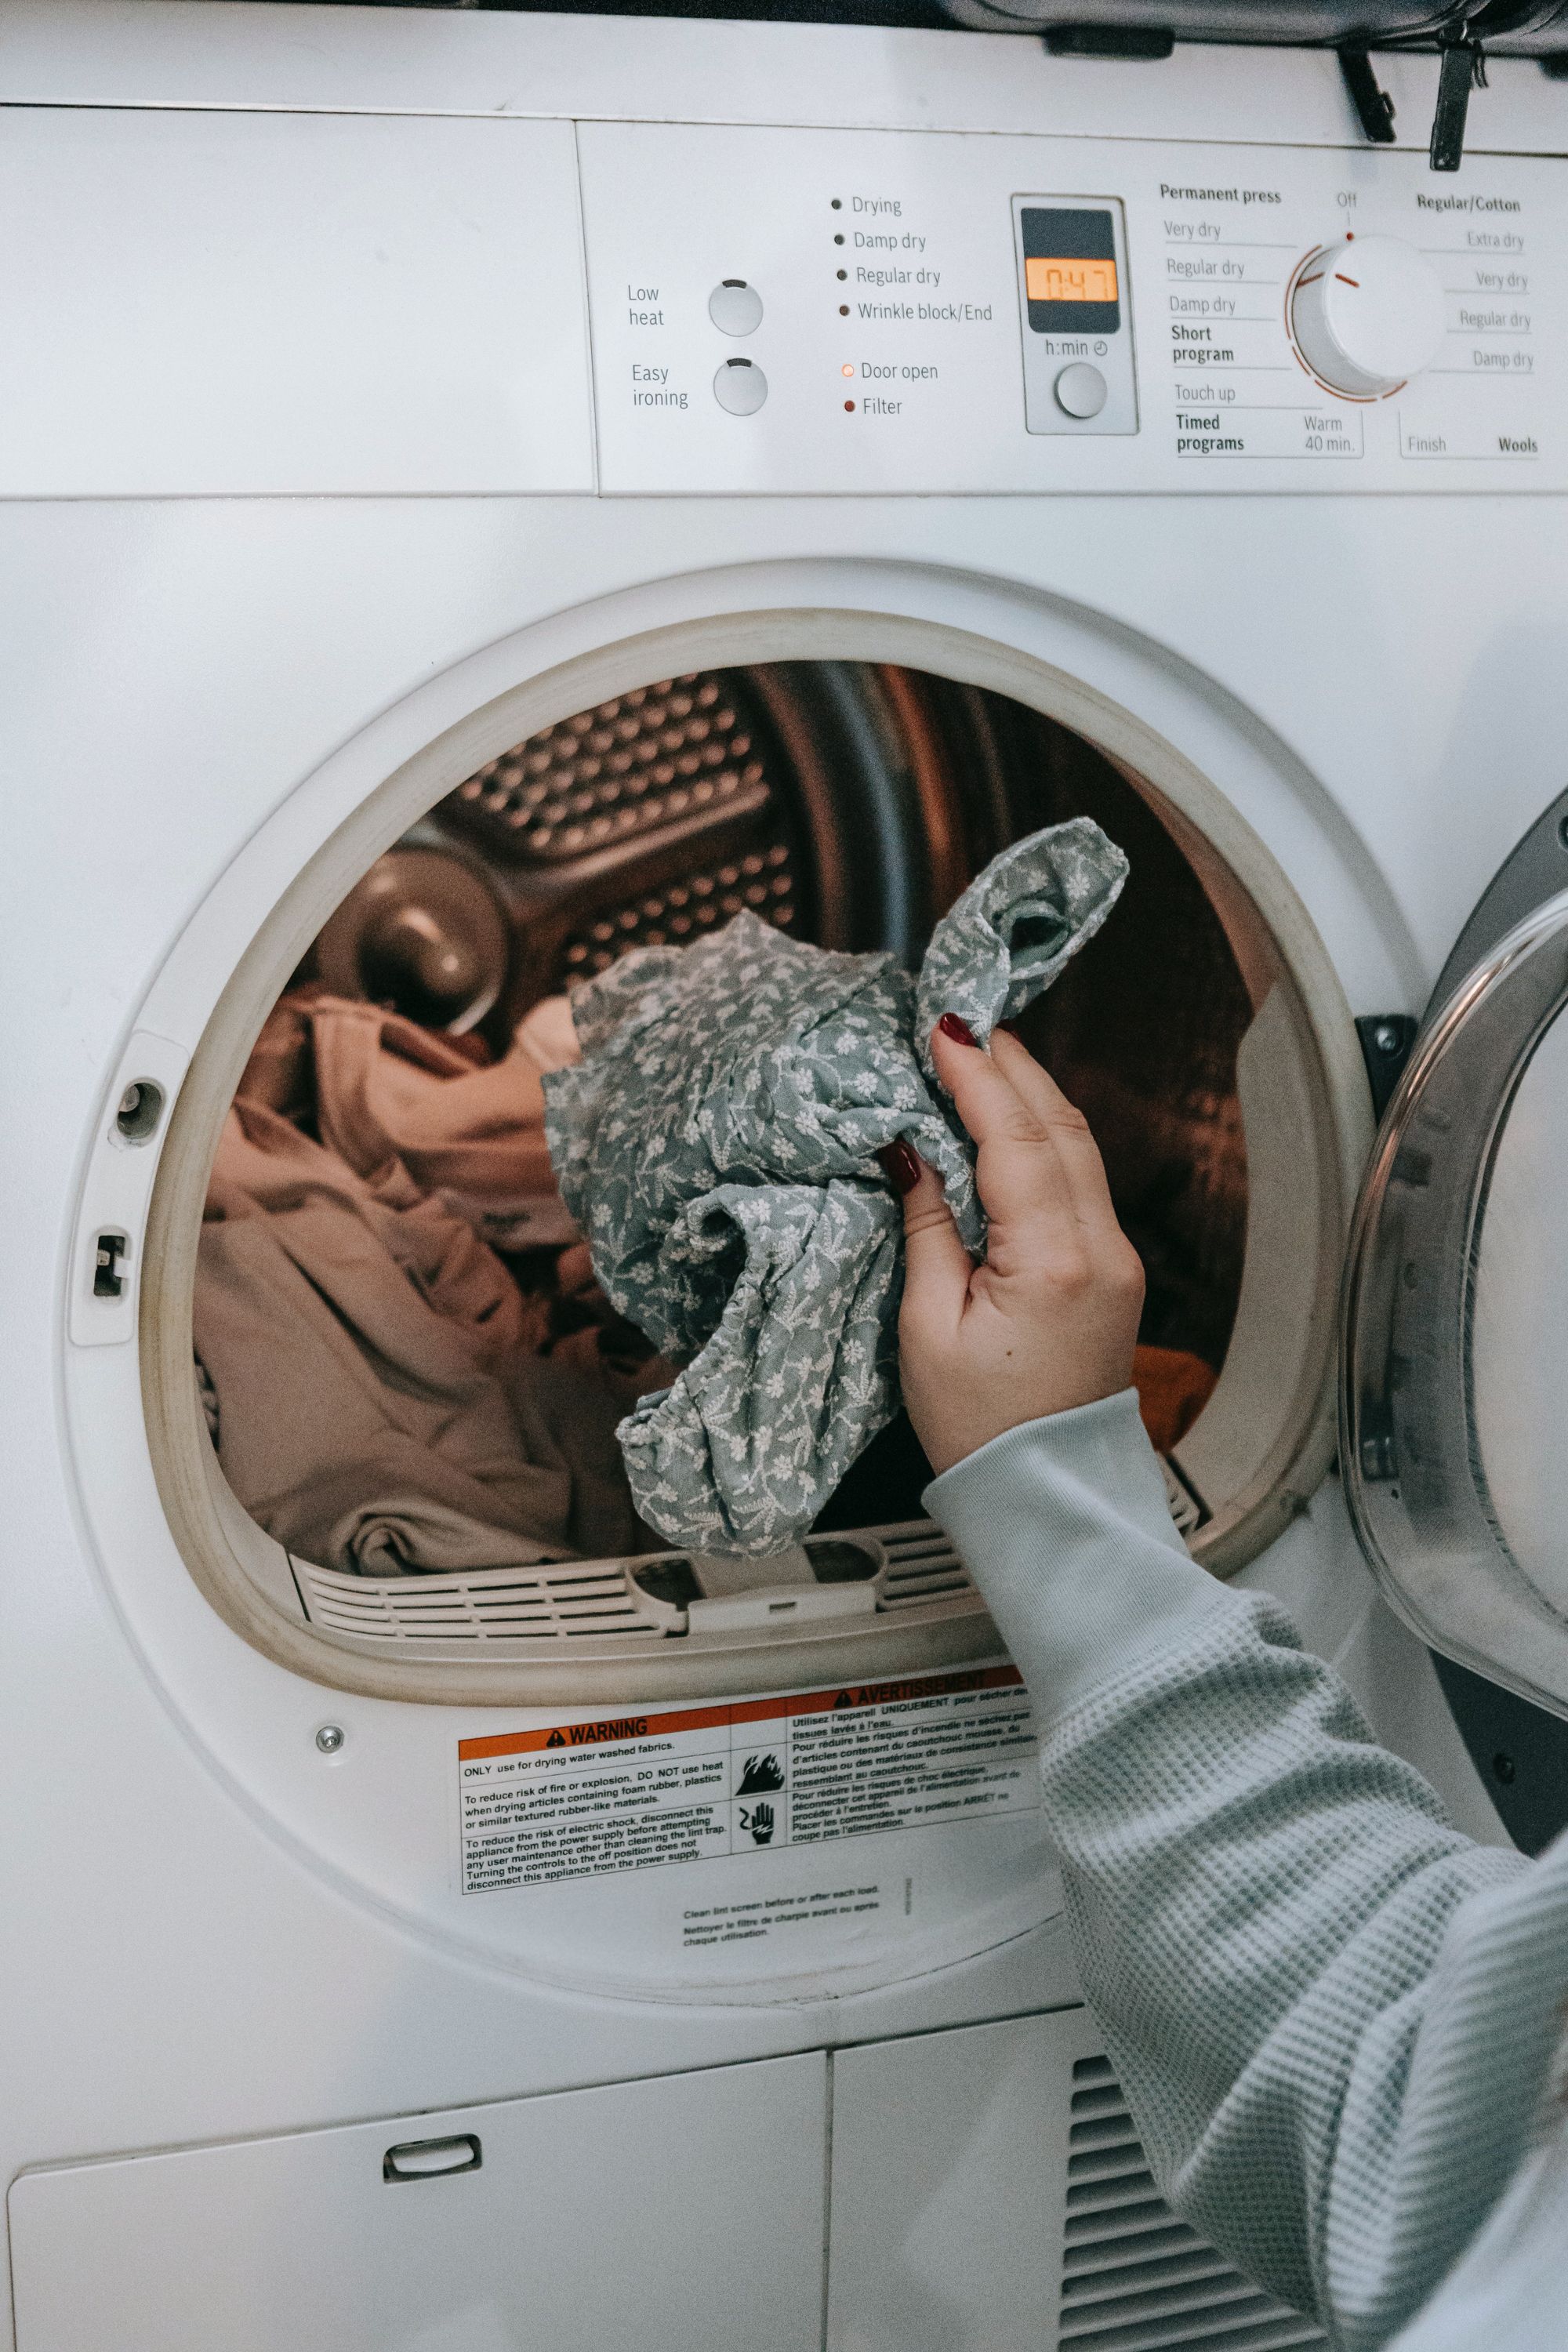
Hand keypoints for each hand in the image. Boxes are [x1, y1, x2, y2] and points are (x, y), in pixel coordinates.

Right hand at [880, 1018, 1143, 1476]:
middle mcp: (1100, 1251)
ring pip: (1080, 1147)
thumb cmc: (981, 1431)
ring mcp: (1116, 1259)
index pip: (1016, 1140)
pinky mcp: (1114, 1270)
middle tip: (963, 1022)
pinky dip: (1045, 1136)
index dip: (977, 1077)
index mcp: (1052, 1264)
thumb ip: (926, 1229)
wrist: (1048, 1495)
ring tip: (983, 1055)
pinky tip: (1010, 1120)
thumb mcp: (927, 1329)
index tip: (942, 1030)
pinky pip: (1082, 1180)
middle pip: (1061, 1127)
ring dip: (1031, 1094)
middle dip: (1012, 1066)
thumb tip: (910, 1152)